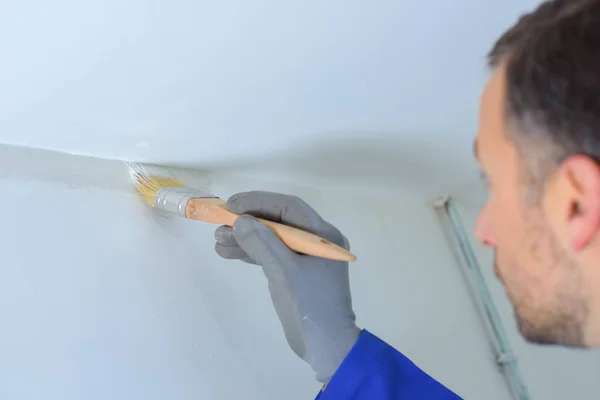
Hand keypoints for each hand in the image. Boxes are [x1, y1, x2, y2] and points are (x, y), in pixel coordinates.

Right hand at [214, 191, 360, 384]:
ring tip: (218, 240)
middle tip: (221, 223)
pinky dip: (250, 253)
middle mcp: (316, 241)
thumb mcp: (284, 271)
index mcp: (323, 235)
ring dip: (245, 238)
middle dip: (249, 221)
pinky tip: (227, 252)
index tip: (232, 205)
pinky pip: (270, 255)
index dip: (259, 202)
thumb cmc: (310, 305)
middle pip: (278, 222)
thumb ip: (262, 243)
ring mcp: (304, 258)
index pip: (289, 208)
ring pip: (271, 239)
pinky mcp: (294, 273)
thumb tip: (240, 221)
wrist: (325, 346)